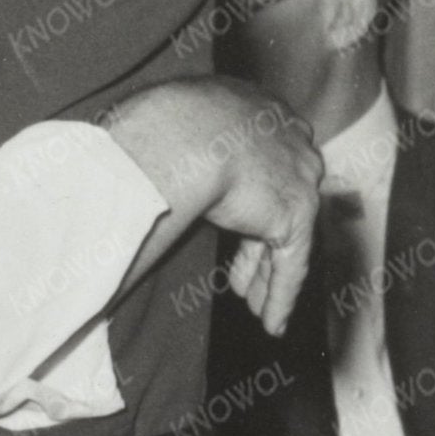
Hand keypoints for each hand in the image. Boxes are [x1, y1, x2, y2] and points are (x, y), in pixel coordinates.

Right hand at [107, 77, 328, 324]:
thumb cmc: (164, 121)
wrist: (181, 134)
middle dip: (259, 245)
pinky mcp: (296, 215)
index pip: (264, 164)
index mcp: (261, 112)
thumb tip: (136, 154)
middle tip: (245, 276)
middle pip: (280, 202)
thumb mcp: (175, 123)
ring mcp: (297, 179)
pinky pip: (291, 265)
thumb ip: (178, 145)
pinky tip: (273, 323)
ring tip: (255, 306)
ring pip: (286, 239)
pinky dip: (280, 296)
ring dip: (268, 278)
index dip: (249, 201)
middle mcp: (290, 142)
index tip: (238, 225)